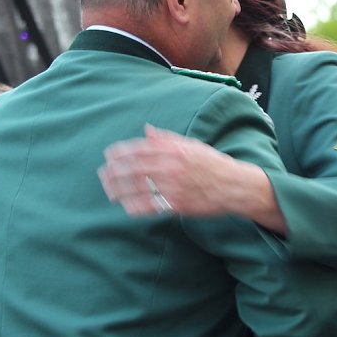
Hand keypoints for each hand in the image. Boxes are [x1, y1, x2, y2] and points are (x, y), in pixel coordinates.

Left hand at [98, 124, 286, 231]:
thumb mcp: (191, 145)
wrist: (234, 186)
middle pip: (134, 168)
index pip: (139, 148)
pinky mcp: (176, 205)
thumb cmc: (212, 164)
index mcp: (174, 150)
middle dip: (114, 171)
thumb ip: (166, 139)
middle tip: (103, 174)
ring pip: (138, 188)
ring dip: (119, 189)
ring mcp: (173, 187)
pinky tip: (125, 205)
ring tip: (109, 190)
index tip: (108, 155)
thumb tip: (146, 130)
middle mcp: (172, 167)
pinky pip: (149, 206)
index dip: (120, 152)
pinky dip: (134, 206)